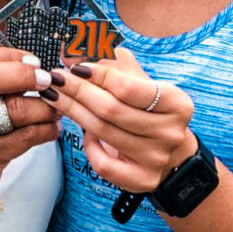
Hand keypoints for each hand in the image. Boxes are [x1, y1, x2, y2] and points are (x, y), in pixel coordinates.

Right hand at [0, 43, 59, 207]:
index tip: (32, 60)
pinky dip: (44, 130)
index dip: (7, 55)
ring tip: (55, 104)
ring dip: (42, 106)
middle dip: (21, 75)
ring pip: (10, 112)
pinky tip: (51, 126)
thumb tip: (30, 64)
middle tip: (46, 79)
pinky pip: (21, 140)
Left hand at [46, 47, 195, 193]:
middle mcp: (170, 133)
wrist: (172, 154)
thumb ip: (111, 64)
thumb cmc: (150, 110)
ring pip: (103, 132)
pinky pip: (103, 164)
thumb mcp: (140, 82)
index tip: (73, 66)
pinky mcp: (142, 181)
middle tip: (55, 78)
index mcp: (177, 104)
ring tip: (56, 96)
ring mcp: (156, 159)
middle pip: (111, 109)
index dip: (97, 75)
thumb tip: (73, 50)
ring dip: (73, 111)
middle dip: (77, 91)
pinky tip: (84, 131)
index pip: (127, 87)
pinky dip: (88, 146)